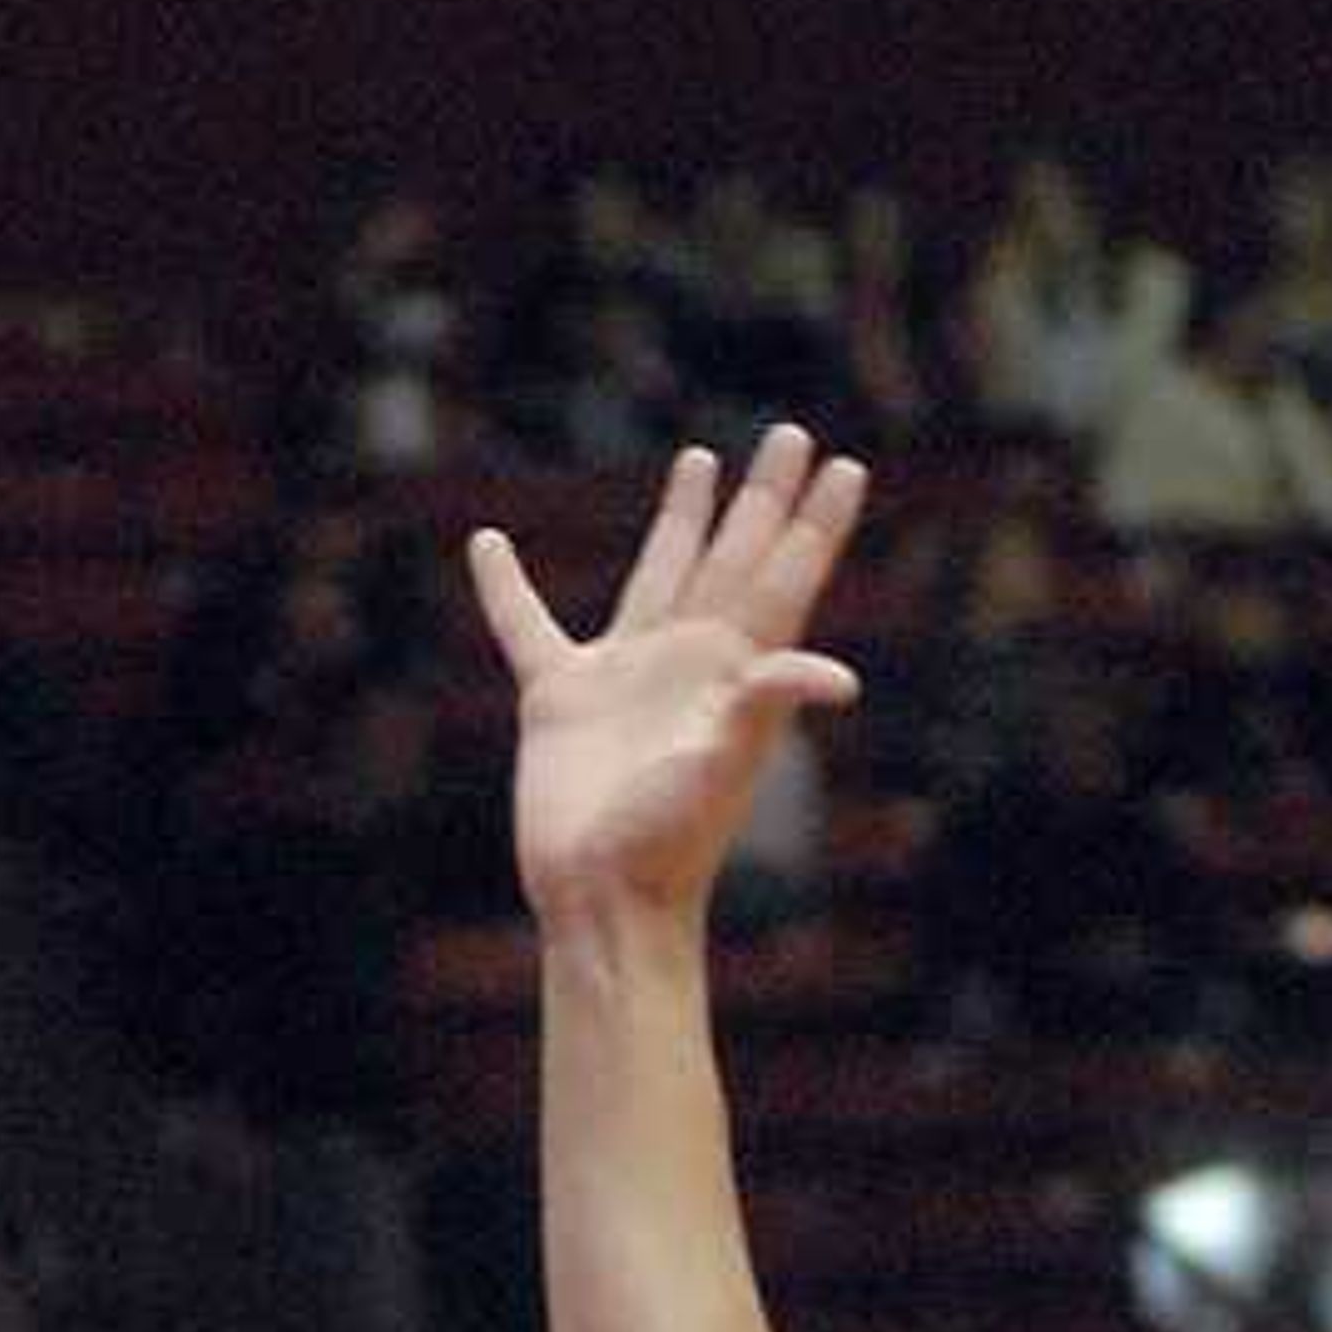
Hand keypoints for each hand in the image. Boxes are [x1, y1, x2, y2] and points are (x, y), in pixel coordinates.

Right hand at [470, 425, 866, 927]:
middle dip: (762, 498)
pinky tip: (487, 544)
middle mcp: (687, 661)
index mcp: (734, 671)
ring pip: (657, 573)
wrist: (601, 898)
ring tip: (700, 461)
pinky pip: (526, 627)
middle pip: (733, 557)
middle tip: (790, 434)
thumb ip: (770, 704)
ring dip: (680, 518)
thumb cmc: (668, 842)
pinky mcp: (558, 698)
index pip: (784, 577)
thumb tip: (839, 678)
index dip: (814, 522)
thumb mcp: (724, 765)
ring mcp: (624, 675)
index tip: (844, 466)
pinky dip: (505, 588)